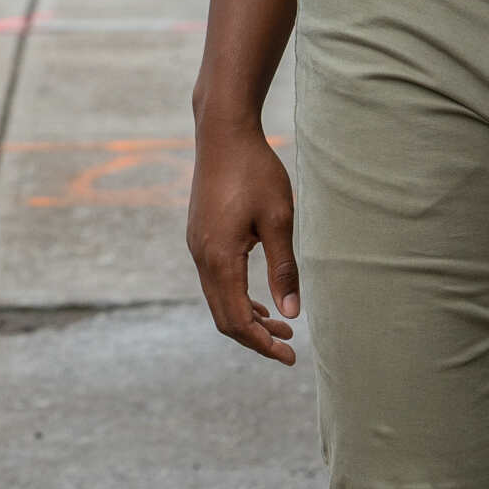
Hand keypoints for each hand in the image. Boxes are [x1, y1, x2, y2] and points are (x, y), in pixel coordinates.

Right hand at [186, 123, 301, 363]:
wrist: (222, 134)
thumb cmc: (255, 172)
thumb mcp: (279, 220)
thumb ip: (284, 269)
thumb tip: (292, 313)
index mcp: (220, 258)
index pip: (237, 319)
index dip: (263, 343)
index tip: (290, 355)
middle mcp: (201, 257)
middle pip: (223, 317)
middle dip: (255, 337)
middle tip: (289, 347)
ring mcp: (197, 246)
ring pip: (218, 299)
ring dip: (247, 317)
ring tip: (281, 325)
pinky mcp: (200, 236)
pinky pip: (214, 280)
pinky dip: (236, 297)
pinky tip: (260, 298)